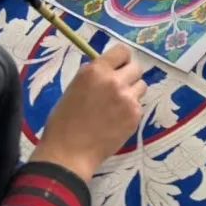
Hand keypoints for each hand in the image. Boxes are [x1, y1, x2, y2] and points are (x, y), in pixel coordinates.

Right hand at [31, 45, 145, 182]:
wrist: (69, 153)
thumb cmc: (64, 122)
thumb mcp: (74, 88)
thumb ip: (94, 76)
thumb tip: (109, 69)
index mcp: (95, 71)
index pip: (122, 51)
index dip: (122, 59)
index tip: (119, 66)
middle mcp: (114, 81)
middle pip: (136, 67)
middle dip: (129, 75)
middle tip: (119, 87)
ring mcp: (127, 98)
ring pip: (141, 86)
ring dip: (132, 92)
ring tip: (117, 105)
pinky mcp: (135, 115)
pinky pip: (139, 105)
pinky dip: (131, 110)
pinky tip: (117, 120)